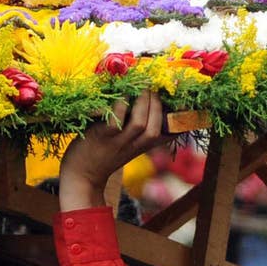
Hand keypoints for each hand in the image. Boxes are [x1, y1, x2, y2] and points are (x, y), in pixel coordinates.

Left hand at [58, 91, 170, 210]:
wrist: (81, 176)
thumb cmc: (104, 153)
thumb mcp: (127, 145)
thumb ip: (140, 131)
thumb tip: (150, 104)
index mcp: (143, 145)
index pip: (169, 135)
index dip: (181, 121)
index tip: (184, 104)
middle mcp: (134, 145)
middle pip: (156, 128)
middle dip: (157, 106)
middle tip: (153, 89)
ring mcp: (117, 141)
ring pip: (139, 124)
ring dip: (143, 104)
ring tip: (141, 90)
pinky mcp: (101, 136)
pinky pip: (115, 121)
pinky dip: (120, 106)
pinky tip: (120, 95)